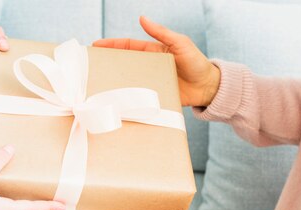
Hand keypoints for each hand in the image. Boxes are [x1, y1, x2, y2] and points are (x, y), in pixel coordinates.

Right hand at [93, 16, 219, 106]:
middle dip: (108, 63)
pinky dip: (129, 98)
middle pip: (124, 64)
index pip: (128, 46)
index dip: (112, 45)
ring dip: (115, 82)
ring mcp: (152, 82)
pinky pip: (140, 97)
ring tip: (99, 84)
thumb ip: (161, 33)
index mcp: (153, 52)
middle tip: (91, 65)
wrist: (209, 88)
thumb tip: (142, 18)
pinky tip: (118, 100)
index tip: (96, 46)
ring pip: (129, 81)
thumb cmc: (197, 62)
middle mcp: (150, 67)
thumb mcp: (180, 44)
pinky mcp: (156, 97)